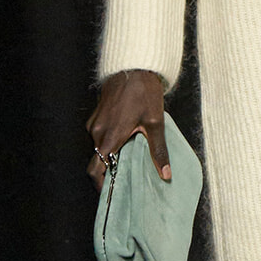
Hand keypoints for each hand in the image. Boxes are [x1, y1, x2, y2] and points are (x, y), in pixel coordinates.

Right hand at [86, 69, 168, 191]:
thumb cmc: (144, 92)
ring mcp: (95, 123)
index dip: (100, 185)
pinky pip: (99, 135)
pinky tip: (126, 140)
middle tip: (125, 178)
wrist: (133, 66)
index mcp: (109, 137)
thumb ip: (158, 151)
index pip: (95, 170)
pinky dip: (109, 142)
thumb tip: (165, 174)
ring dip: (111, 154)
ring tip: (129, 158)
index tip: (110, 194)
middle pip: (97, 160)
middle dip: (108, 170)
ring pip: (99, 147)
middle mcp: (97, 132)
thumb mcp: (155, 123)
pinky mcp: (97, 115)